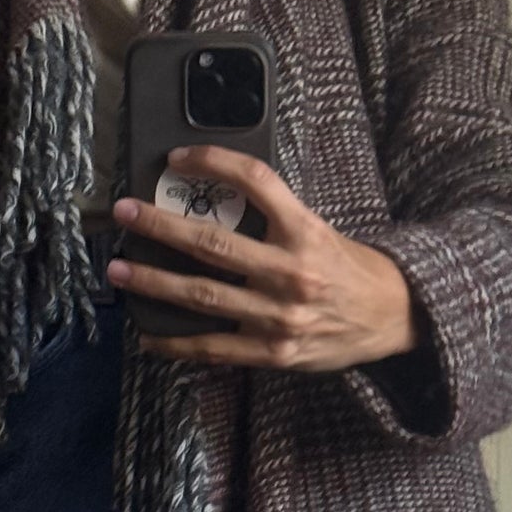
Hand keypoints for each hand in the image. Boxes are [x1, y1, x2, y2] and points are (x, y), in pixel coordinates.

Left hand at [107, 147, 421, 371]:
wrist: (391, 318)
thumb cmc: (349, 269)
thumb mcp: (319, 229)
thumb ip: (274, 218)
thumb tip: (212, 200)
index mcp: (305, 231)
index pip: (255, 182)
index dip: (213, 164)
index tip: (177, 158)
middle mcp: (291, 273)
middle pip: (212, 245)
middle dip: (160, 226)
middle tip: (124, 212)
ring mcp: (279, 317)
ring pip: (203, 296)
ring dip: (154, 282)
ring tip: (119, 269)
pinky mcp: (273, 353)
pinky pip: (214, 348)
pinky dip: (176, 344)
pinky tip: (148, 337)